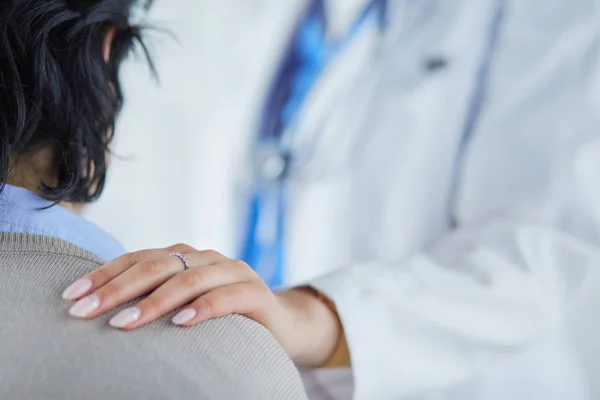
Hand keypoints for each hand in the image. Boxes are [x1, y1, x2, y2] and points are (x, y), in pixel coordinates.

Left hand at [62, 244, 339, 365]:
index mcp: (186, 256)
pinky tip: (180, 322)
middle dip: (117, 288)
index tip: (72, 296)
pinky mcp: (255, 293)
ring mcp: (233, 272)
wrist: (279, 323)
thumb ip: (156, 297)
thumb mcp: (185, 304)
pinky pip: (226, 297)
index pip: (138, 257)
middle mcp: (207, 258)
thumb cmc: (222, 316)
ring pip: (188, 279)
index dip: (104, 274)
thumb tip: (102, 309)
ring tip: (123, 323)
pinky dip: (202, 308)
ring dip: (153, 301)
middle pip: (157, 265)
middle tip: (85, 311)